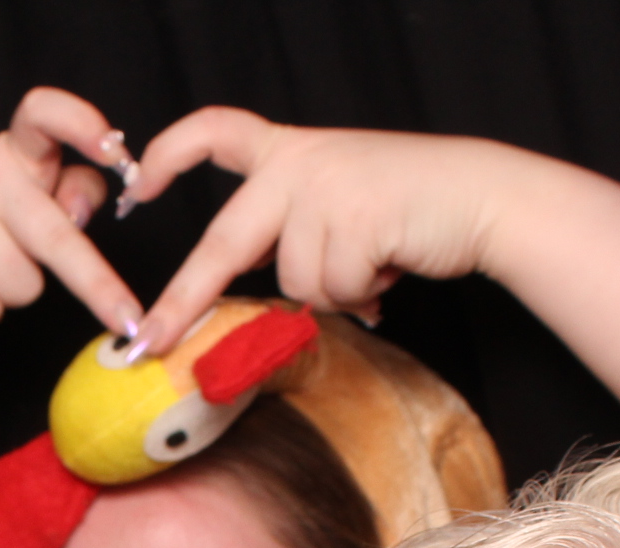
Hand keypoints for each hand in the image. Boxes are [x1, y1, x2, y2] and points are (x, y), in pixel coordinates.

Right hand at [0, 86, 145, 336]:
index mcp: (14, 151)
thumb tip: (83, 211)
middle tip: (128, 320)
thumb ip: (69, 194)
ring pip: (23, 285)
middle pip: (55, 235)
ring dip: (11, 292)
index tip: (116, 153)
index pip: (43, 113)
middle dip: (98, 286)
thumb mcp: (24, 199)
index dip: (81, 124)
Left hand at [126, 113, 522, 351]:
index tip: (136, 182)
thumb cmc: (411, 208)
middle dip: (183, 300)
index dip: (171, 153)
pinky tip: (389, 266)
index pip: (216, 131)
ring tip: (372, 260)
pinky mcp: (353, 219)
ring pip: (293, 281)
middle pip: (222, 242)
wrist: (483, 197)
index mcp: (288, 149)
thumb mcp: (337, 199)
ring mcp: (324, 188)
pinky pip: (332, 288)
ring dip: (333, 288)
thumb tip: (249, 282)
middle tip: (148, 342)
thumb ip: (288, 228)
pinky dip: (362, 293)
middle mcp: (298, 161)